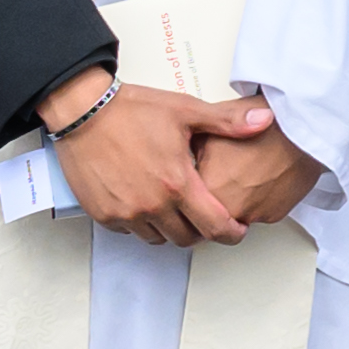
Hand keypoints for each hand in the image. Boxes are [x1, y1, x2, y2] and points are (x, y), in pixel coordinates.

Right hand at [48, 76, 255, 245]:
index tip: (237, 229)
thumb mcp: (185, 111)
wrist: (83, 110)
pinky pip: (130, 231)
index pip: (214, 226)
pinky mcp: (102, 214)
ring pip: (157, 238)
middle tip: (204, 215)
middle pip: (186, 238)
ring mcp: (125, 213)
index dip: (231, 233)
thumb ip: (227, 122)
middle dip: (200, 231)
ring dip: (170, 228)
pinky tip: (146, 202)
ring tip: (174, 207)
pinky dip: (141, 223)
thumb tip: (264, 120)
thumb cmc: (132, 109)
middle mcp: (152, 205)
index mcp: (178, 184)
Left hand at [182, 113, 326, 237]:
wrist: (304, 127)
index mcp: (206, 189)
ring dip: (237, 199)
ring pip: (235, 214)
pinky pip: (259, 212)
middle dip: (212, 197)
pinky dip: (258, 198)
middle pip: (210, 213)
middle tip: (224, 171)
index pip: (186, 204)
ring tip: (246, 169)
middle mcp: (229, 209)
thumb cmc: (262, 124)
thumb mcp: (210, 128)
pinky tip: (263, 175)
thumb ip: (188, 152)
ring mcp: (254, 215)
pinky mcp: (275, 215)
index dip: (189, 189)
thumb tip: (180, 159)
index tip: (195, 180)